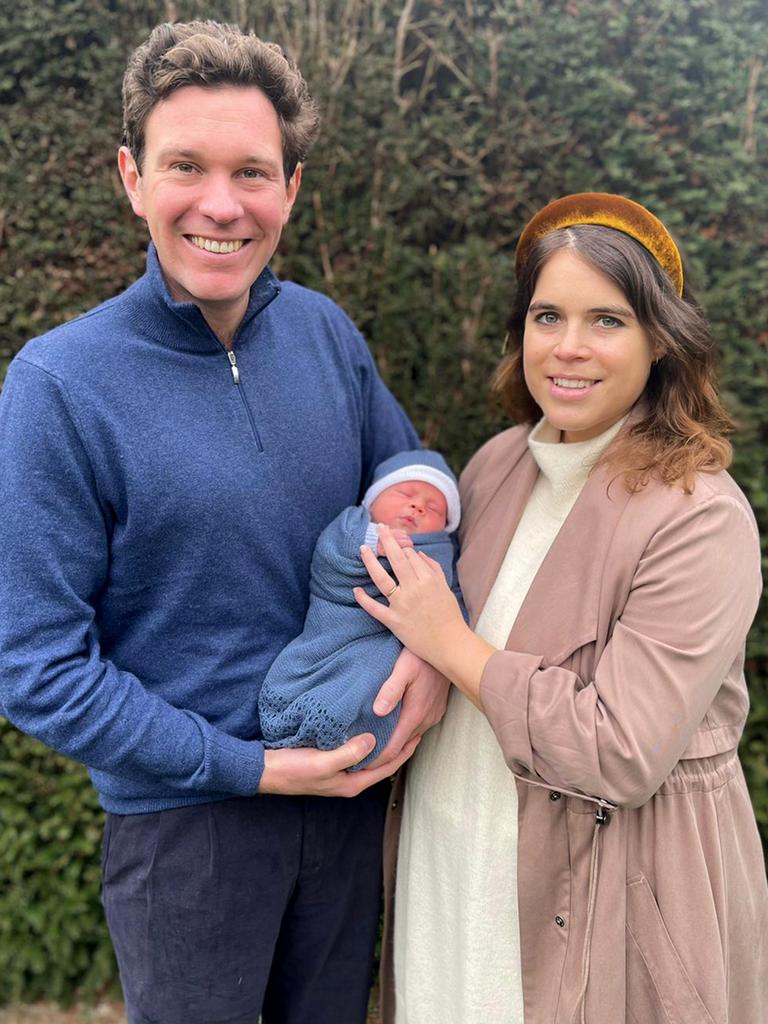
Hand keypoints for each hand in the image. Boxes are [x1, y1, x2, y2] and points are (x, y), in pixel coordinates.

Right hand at [258, 731, 419, 795]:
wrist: (264, 771)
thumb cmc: (292, 769)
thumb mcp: (322, 762)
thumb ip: (348, 753)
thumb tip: (373, 741)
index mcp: (352, 783)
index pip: (387, 767)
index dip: (404, 751)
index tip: (418, 733)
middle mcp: (349, 778)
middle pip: (381, 762)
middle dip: (398, 746)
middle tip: (413, 725)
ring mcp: (339, 770)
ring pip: (369, 756)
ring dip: (383, 742)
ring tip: (396, 723)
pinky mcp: (330, 760)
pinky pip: (355, 749)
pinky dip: (366, 739)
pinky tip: (368, 725)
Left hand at [355, 525, 495, 706]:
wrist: (450, 644)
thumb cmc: (449, 616)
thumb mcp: (445, 588)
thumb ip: (433, 569)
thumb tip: (418, 554)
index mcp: (428, 579)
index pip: (411, 555)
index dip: (402, 547)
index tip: (397, 543)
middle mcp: (414, 588)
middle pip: (396, 559)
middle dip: (386, 540)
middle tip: (379, 527)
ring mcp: (402, 604)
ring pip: (382, 579)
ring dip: (370, 562)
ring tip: (362, 549)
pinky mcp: (394, 621)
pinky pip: (375, 609)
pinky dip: (364, 600)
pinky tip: (356, 590)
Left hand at [367, 649, 448, 765]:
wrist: (449, 647)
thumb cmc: (422, 654)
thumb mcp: (403, 667)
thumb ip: (391, 689)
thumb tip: (378, 711)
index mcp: (415, 714)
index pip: (393, 748)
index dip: (376, 760)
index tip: (359, 764)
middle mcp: (426, 719)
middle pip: (401, 747)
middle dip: (382, 754)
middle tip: (360, 757)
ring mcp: (433, 715)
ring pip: (410, 737)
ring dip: (394, 742)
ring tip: (373, 744)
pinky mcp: (436, 710)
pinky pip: (418, 727)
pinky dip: (404, 731)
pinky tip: (393, 726)